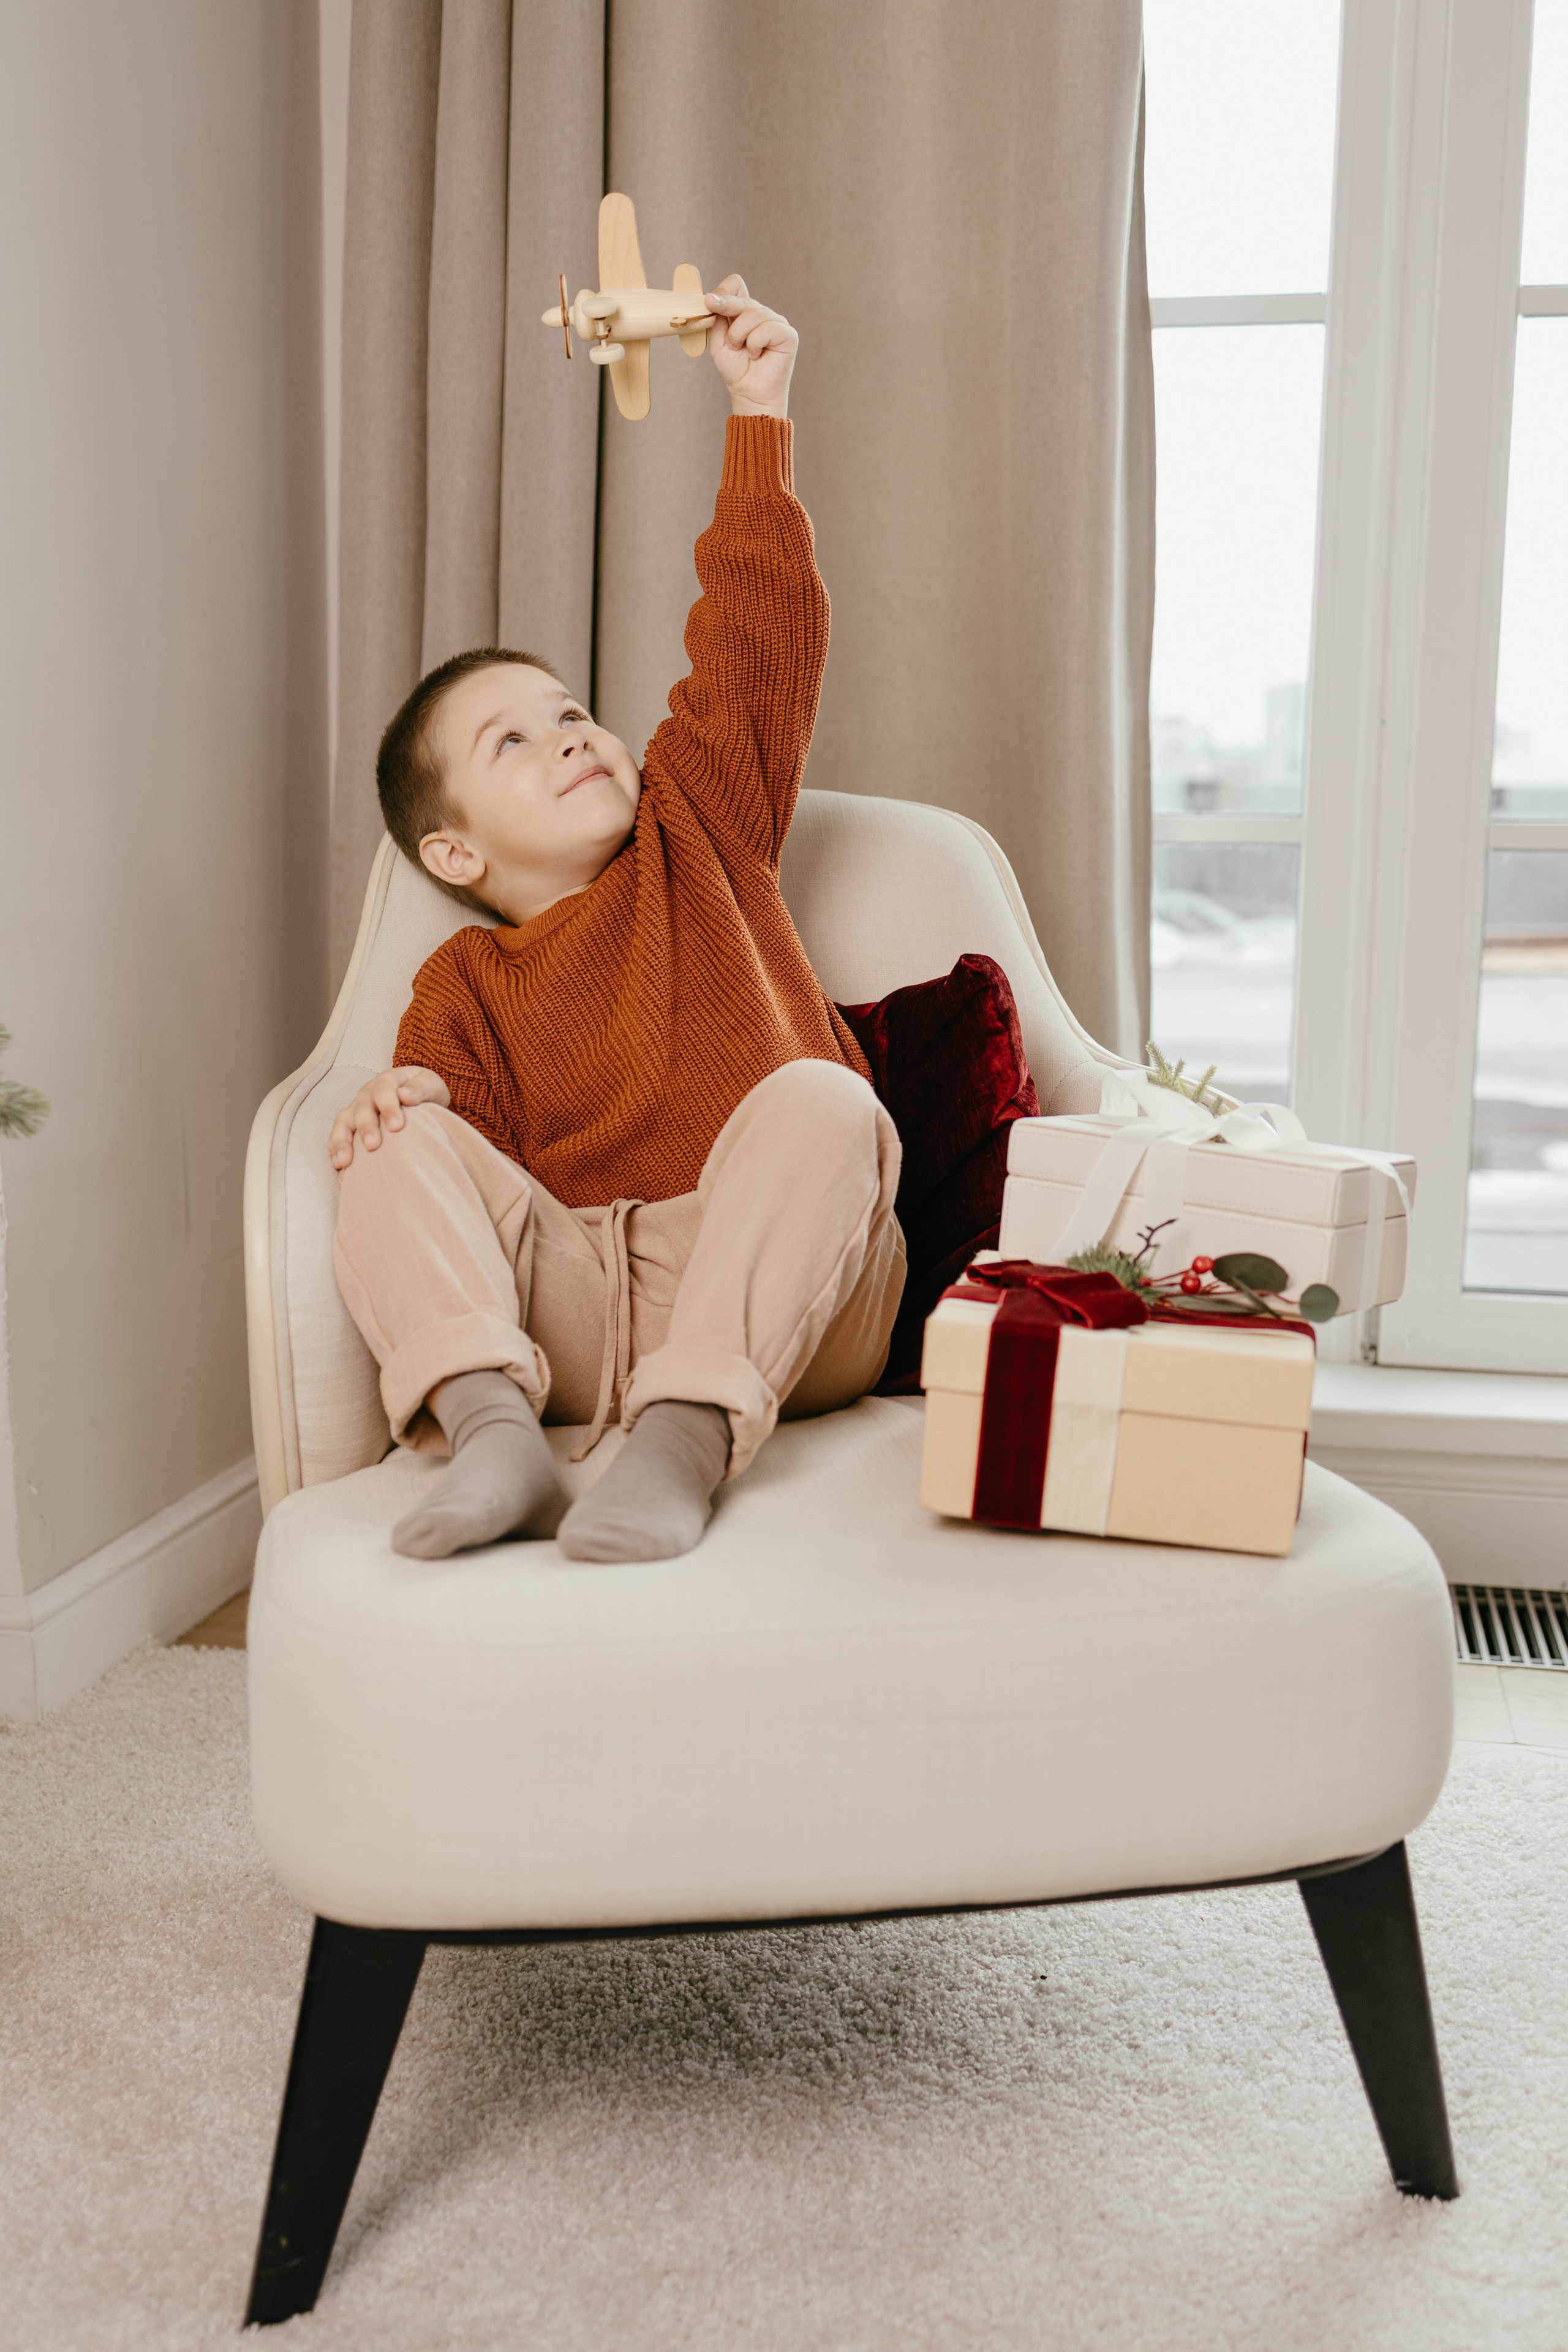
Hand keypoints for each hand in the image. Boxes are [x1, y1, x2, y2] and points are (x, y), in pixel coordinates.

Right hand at [328, 1066, 448, 1169]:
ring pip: (343, 1122)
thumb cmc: (423, 1093)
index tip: (396, 1127)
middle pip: (362, 1108)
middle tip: (373, 1145)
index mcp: (387, 1080)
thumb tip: (406, 1095)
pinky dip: (335, 1150)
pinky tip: (339, 1166)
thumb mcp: (431, 1085)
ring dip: (342, 1141)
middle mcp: (367, 1094)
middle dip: (366, 1127)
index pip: (384, 1090)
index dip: (388, 1107)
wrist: (417, 1098)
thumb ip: (421, 1088)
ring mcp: (356, 1109)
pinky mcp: (350, 1125)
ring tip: (344, 1161)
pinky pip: (337, 1136)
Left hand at [704, 276, 796, 418]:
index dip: (723, 292)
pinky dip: (755, 344)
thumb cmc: (735, 369)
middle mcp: (761, 312)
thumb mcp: (717, 340)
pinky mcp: (788, 334)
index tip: (709, 303)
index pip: (735, 284)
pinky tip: (758, 355)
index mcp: (744, 311)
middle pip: (741, 297)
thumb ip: (716, 317)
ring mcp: (777, 321)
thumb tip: (712, 297)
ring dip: (739, 336)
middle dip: (726, 311)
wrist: (749, 394)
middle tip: (719, 324)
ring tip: (743, 351)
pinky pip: (765, 329)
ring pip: (752, 314)